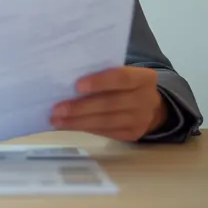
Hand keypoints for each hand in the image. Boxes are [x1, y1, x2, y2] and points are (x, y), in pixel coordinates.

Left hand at [50, 67, 166, 141]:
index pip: (121, 78)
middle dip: (80, 107)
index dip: (99, 82)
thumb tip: (67, 79)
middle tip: (57, 109)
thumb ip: (103, 72)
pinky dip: (85, 128)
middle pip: (110, 104)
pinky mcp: (133, 134)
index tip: (76, 86)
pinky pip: (106, 132)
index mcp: (144, 78)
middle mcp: (146, 99)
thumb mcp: (122, 72)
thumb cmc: (125, 84)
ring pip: (106, 122)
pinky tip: (69, 125)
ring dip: (78, 122)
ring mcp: (141, 120)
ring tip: (57, 120)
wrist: (150, 106)